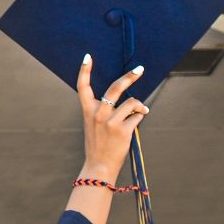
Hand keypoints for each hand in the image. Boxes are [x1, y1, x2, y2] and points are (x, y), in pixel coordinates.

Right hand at [75, 54, 149, 180]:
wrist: (99, 166)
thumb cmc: (99, 143)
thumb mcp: (94, 124)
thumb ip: (106, 110)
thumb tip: (130, 100)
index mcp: (88, 110)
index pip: (82, 86)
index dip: (84, 71)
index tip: (88, 57)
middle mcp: (98, 113)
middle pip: (115, 88)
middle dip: (130, 77)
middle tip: (140, 69)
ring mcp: (110, 121)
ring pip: (132, 102)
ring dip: (139, 106)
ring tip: (141, 110)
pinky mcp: (123, 130)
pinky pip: (138, 116)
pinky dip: (139, 117)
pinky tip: (135, 124)